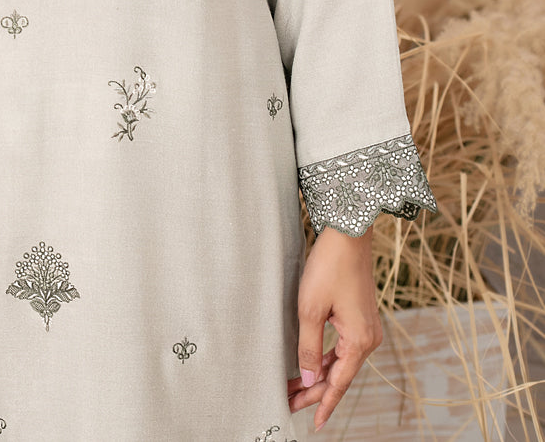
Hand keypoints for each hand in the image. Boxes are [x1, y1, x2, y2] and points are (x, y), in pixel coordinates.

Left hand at [286, 223, 382, 431]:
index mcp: (360, 341)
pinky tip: (310, 364)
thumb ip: (308, 347)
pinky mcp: (360, 316)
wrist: (348, 234)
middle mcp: (369, 338)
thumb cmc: (329, 267)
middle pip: (339, 375)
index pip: (338, 383)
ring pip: (340, 362)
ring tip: (294, 386)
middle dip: (314, 390)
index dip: (323, 404)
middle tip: (288, 402)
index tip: (311, 423)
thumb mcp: (311, 309)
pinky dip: (326, 358)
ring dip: (318, 374)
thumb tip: (307, 378)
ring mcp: (366, 327)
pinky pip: (343, 347)